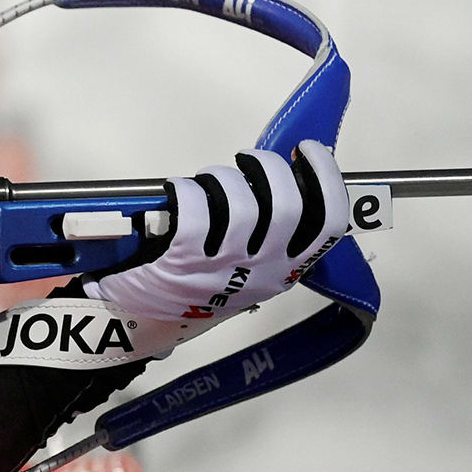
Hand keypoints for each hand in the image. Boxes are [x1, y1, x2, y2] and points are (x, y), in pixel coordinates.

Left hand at [83, 141, 347, 322]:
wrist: (143, 321)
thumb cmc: (198, 286)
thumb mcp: (250, 270)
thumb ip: (271, 232)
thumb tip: (279, 174)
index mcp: (286, 270)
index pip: (328, 224)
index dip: (325, 179)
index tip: (309, 151)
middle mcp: (261, 270)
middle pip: (288, 207)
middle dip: (270, 168)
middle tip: (251, 162)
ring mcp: (224, 266)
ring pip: (241, 205)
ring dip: (224, 177)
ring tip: (210, 180)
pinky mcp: (184, 259)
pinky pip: (196, 210)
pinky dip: (187, 190)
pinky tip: (180, 191)